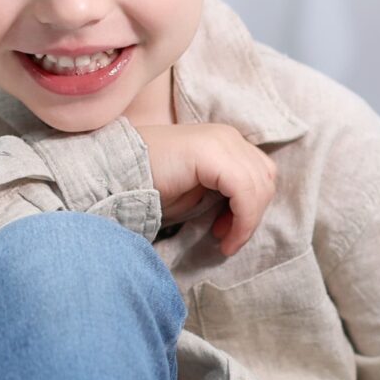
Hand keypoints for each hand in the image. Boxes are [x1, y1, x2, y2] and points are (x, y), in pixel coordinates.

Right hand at [131, 121, 275, 257]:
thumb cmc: (151, 185)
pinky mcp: (212, 153)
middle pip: (264, 179)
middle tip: (227, 239)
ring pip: (258, 186)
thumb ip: (225, 193)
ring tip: (225, 242)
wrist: (116, 173)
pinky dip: (242, 219)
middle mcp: (227, 136)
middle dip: (251, 215)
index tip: (228, 233)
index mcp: (225, 141)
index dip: (252, 207)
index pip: (259, 173)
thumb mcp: (198, 191)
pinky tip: (224, 237)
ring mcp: (221, 141)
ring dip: (247, 221)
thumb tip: (247, 213)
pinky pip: (244, 190)